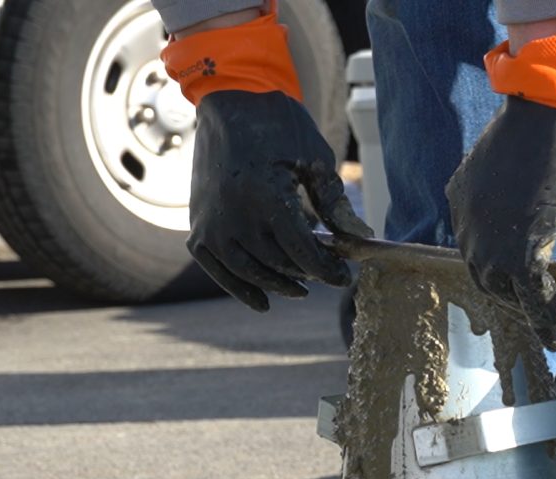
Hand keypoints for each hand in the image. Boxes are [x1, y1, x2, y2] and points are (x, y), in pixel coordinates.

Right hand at [188, 90, 372, 310]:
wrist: (228, 101)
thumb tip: (359, 238)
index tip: (345, 276)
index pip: (303, 252)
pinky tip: (263, 301)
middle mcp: (233, 214)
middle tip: (328, 272)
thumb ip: (334, 202)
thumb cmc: (277, 125)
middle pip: (278, 265)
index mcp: (265, 195)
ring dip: (278, 286)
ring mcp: (211, 223)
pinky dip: (238, 288)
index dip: (328, 270)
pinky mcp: (197, 225)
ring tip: (302, 289)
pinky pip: (216, 268)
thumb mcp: (314, 157)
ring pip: (248, 272)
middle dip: (308, 274)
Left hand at [446, 97, 555, 350]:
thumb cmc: (539, 127)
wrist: (547, 108)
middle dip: (514, 298)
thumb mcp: (515, 169)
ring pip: (506, 292)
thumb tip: (532, 222)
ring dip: (531, 311)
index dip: (500, 272)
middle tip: (545, 309)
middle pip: (486, 278)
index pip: (477, 249)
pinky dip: (546, 319)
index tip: (521, 284)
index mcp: (461, 202)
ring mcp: (489, 243)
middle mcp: (467, 227)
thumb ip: (511, 200)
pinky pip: (533, 296)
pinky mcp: (520, 252)